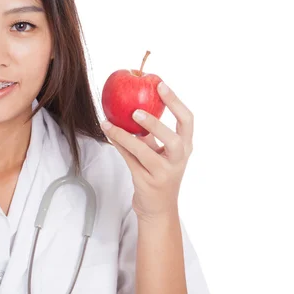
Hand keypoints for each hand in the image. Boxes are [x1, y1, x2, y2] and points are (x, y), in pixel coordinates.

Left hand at [100, 82, 193, 221]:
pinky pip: (129, 160)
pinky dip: (118, 145)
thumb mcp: (160, 152)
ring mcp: (163, 173)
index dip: (175, 101)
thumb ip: (150, 133)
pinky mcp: (147, 182)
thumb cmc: (158, 173)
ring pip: (144, 151)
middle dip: (155, 123)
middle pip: (173, 139)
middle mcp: (178, 160)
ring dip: (124, 135)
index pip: (187, 121)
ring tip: (108, 122)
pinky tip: (107, 132)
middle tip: (135, 111)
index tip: (160, 84)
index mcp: (185, 147)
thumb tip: (132, 102)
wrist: (158, 209)